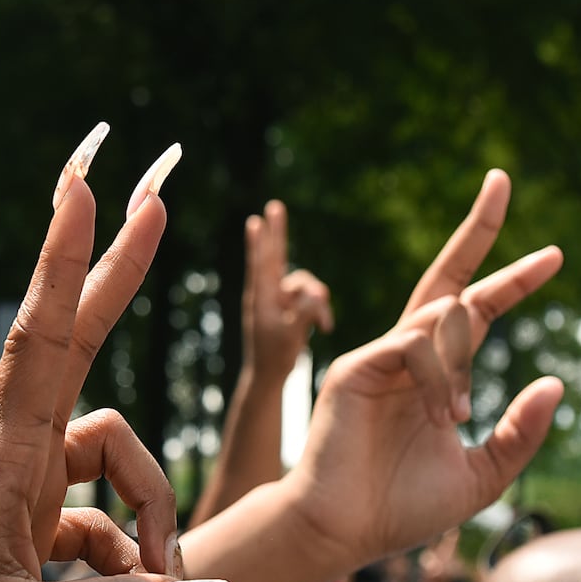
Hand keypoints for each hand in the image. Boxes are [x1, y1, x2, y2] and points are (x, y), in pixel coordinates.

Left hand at [0, 132, 231, 581]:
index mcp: (0, 458)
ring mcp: (14, 494)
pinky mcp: (15, 533)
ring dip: (146, 513)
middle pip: (77, 350)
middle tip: (155, 199)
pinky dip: (118, 558)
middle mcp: (9, 459)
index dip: (68, 258)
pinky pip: (90, 524)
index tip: (84, 181)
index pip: (43, 336)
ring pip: (105, 460)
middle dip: (116, 279)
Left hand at [243, 200, 332, 384]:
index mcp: (261, 300)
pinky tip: (325, 328)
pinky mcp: (289, 307)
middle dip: (277, 232)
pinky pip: (310, 298)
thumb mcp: (292, 335)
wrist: (269, 375)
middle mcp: (268, 295)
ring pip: (306, 284)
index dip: (260, 242)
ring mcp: (279, 299)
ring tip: (326, 326)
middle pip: (275, 257)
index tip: (255, 221)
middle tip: (273, 206)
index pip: (262, 265)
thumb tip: (318, 292)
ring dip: (320, 302)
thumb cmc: (276, 357)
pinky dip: (319, 310)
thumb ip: (304, 312)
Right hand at [286, 169, 563, 569]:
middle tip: (501, 179)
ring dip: (459, 371)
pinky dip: (438, 375)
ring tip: (452, 420)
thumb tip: (556, 382)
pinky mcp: (354, 368)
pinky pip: (413, 346)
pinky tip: (440, 412)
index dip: (510, 282)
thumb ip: (519, 431)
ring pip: (438, 323)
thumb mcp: (483, 473)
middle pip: (445, 279)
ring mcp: (376, 360)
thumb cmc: (400, 508)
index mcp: (432, 378)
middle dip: (477, 230)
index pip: (474, 313)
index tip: (552, 255)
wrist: (344, 531)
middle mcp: (404, 359)